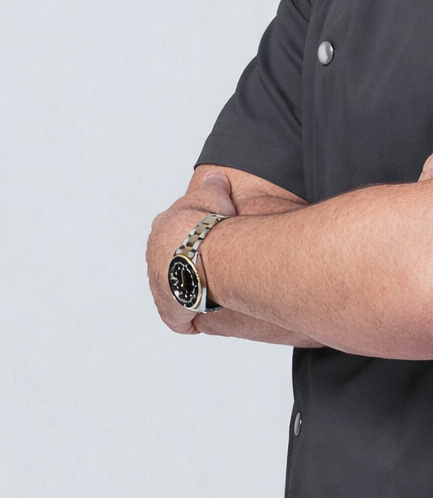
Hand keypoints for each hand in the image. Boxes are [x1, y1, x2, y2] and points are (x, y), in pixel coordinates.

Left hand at [146, 171, 237, 334]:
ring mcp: (160, 286)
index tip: (208, 243)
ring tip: (212, 293)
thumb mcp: (210, 195)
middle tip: (212, 270)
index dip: (191, 240)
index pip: (173, 236)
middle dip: (188, 267)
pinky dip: (191, 318)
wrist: (200, 254)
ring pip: (174, 291)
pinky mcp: (171, 312)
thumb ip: (211, 185)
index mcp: (163, 231)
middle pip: (170, 264)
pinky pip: (181, 319)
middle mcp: (155, 259)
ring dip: (190, 292)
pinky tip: (206, 316)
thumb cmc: (205, 225)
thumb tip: (213, 177)